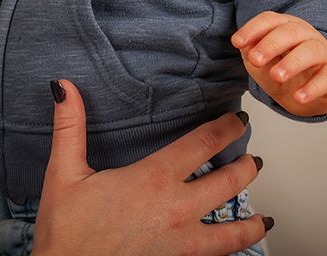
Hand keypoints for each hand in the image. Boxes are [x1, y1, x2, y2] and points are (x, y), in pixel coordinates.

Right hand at [34, 80, 268, 255]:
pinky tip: (232, 250)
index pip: (203, 144)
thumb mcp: (63, 172)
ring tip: (263, 218)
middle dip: (247, 168)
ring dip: (251, 221)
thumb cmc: (66, 230)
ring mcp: (182, 242)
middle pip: (229, 183)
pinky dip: (232, 251)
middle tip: (254, 160)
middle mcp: (176, 210)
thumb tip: (63, 87)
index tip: (239, 120)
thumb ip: (69, 126)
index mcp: (153, 179)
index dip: (226, 128)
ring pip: (233, 231)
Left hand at [232, 11, 326, 115]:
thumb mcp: (261, 62)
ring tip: (276, 75)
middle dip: (270, 44)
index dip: (252, 29)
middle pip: (290, 32)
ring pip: (311, 50)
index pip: (269, 20)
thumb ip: (251, 53)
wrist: (304, 93)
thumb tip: (244, 46)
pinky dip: (313, 88)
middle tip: (255, 59)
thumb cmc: (280, 69)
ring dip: (292, 63)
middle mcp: (306, 34)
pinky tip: (299, 97)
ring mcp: (323, 52)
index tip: (237, 42)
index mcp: (284, 25)